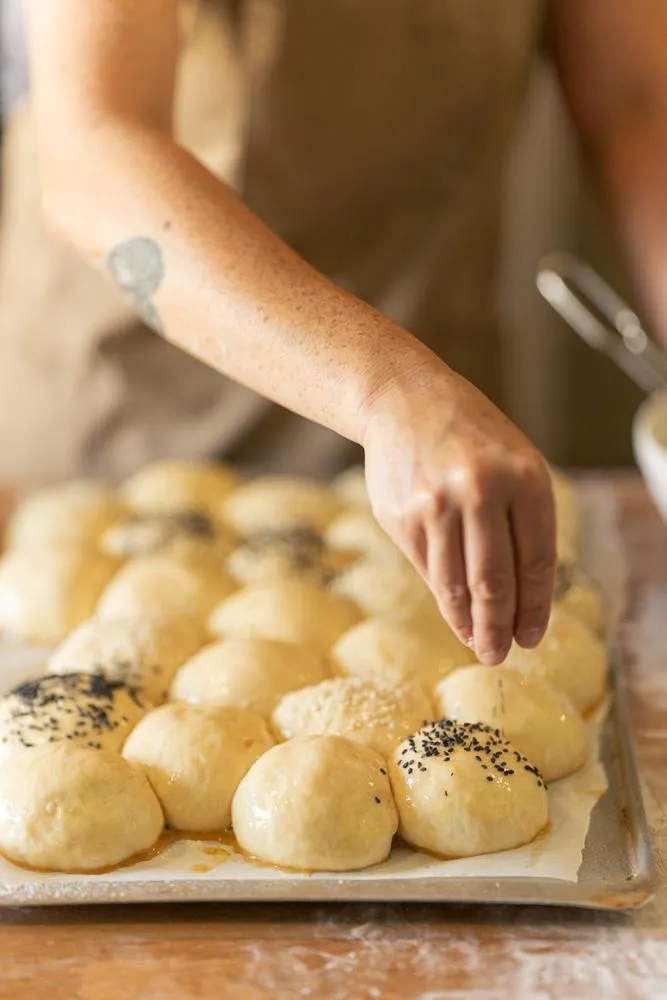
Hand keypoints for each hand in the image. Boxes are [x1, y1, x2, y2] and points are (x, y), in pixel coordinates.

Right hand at [360, 357, 555, 664]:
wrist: (403, 400)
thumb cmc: (470, 438)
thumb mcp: (514, 464)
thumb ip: (521, 523)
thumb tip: (520, 600)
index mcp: (524, 477)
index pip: (536, 561)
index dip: (535, 607)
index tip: (533, 637)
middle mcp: (481, 490)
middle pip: (495, 581)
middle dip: (500, 628)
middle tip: (501, 655)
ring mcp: (436, 504)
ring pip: (456, 583)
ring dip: (468, 623)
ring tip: (478, 645)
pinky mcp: (401, 515)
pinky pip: (427, 569)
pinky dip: (443, 596)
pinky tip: (453, 612)